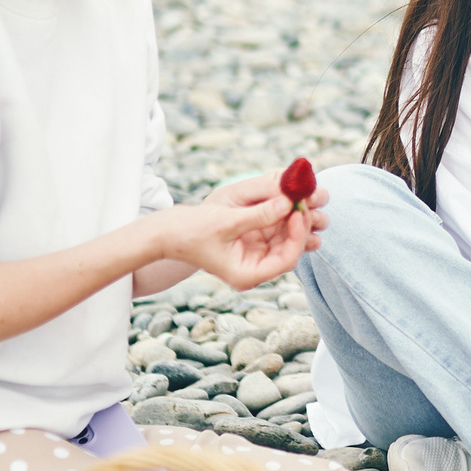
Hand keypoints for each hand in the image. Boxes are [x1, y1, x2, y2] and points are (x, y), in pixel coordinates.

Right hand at [160, 172, 328, 289]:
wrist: (167, 233)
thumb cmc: (190, 232)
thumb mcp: (225, 222)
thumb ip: (258, 215)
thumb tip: (288, 202)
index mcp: (248, 275)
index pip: (287, 259)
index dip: (298, 235)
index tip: (298, 210)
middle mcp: (255, 269)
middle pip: (290, 248)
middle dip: (299, 223)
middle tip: (303, 198)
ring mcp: (254, 256)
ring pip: (286, 237)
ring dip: (294, 217)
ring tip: (299, 195)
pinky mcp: (251, 242)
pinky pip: (275, 229)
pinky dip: (283, 214)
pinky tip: (288, 197)